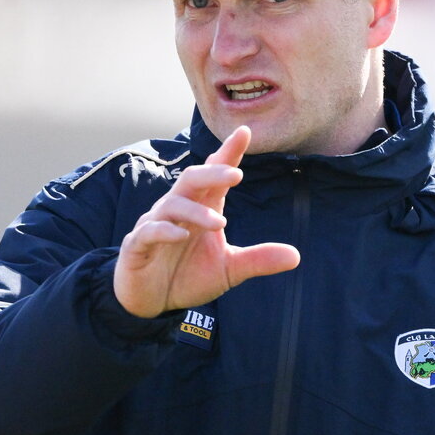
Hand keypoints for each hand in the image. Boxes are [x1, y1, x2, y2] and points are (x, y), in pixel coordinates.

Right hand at [113, 126, 299, 317]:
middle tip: (235, 174)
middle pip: (193, 180)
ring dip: (196, 212)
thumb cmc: (187, 276)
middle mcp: (178, 210)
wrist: (150, 302)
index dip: (228, 154)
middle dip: (212, 173)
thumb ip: (258, 260)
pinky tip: (181, 235)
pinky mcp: (138, 246)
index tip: (245, 132)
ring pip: (173, 204)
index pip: (216, 176)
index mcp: (201, 209)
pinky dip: (165, 231)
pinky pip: (149, 231)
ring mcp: (155, 225)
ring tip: (220, 223)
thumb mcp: (228, 270)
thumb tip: (297, 256)